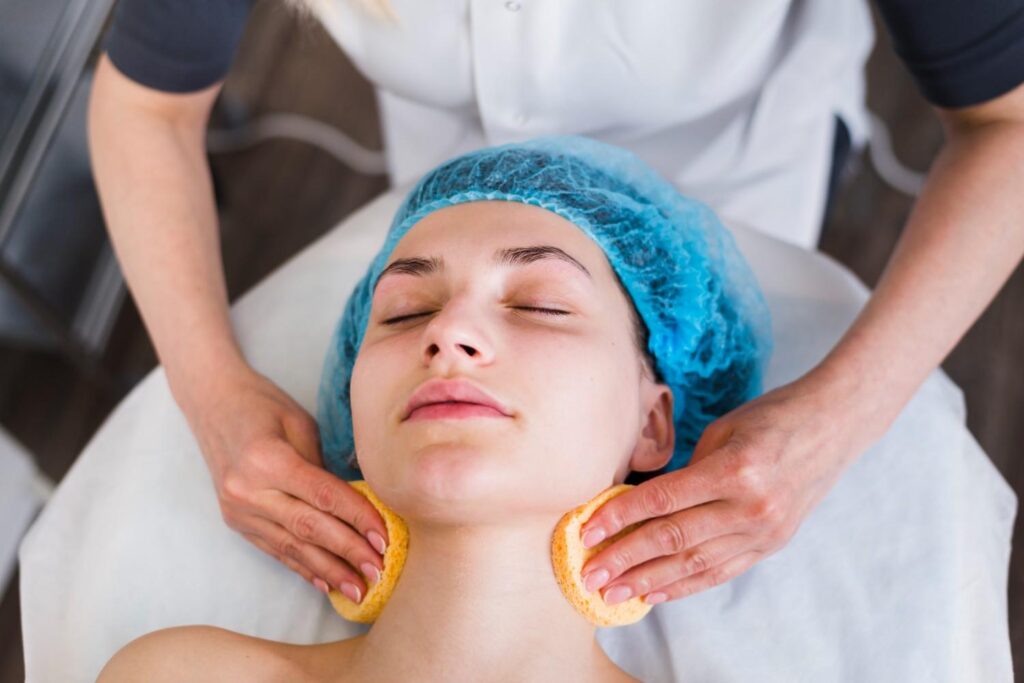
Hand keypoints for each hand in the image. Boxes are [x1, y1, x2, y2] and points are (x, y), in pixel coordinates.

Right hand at [183, 364, 387, 603]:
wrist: (211, 403)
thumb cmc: (262, 405)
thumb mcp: (299, 424)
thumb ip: (323, 466)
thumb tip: (360, 505)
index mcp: (266, 460)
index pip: (322, 496)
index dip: (357, 518)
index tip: (384, 537)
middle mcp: (248, 491)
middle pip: (308, 528)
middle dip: (348, 551)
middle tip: (379, 569)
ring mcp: (238, 511)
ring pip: (292, 547)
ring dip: (328, 570)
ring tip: (359, 589)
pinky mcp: (236, 522)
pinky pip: (275, 550)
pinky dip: (303, 568)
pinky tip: (327, 584)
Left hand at [577, 370, 881, 605]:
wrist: (833, 426)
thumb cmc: (771, 417)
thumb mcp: (723, 432)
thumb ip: (687, 472)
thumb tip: (640, 504)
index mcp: (735, 470)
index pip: (663, 500)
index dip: (620, 518)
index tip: (587, 531)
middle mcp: (751, 506)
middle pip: (674, 538)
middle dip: (626, 559)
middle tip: (590, 573)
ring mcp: (765, 531)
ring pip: (695, 563)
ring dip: (649, 581)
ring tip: (613, 592)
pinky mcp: (772, 545)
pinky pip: (721, 571)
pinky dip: (685, 584)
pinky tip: (656, 593)